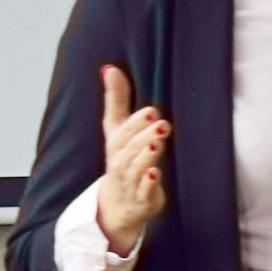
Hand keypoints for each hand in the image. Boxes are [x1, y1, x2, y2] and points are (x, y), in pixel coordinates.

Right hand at [92, 64, 171, 251]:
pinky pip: (143, 191)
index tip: (152, 111)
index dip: (136, 121)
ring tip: (157, 142)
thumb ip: (116, 99)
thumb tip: (109, 68)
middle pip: (129, 149)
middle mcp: (119, 162)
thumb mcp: (117, 129)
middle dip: (143, 135)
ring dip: (146, 156)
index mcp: (115, 144)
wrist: (117, 203)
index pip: (123, 131)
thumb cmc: (121, 158)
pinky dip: (148, 183)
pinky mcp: (141, 198)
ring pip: (135, 168)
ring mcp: (129, 182)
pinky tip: (156, 173)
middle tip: (162, 123)